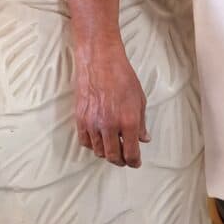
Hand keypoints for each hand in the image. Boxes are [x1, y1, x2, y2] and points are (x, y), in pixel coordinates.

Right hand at [73, 43, 149, 166]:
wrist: (99, 61)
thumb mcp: (139, 99)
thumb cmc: (122, 77)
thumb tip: (143, 139)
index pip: (131, 153)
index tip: (135, 163)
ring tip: (112, 148)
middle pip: (113, 156)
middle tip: (124, 160)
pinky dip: (92, 145)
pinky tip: (99, 140)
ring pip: (98, 151)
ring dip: (106, 153)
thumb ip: (141, 123)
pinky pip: (85, 141)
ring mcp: (92, 123)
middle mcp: (109, 126)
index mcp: (128, 121)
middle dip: (121, 161)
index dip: (134, 161)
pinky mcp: (80, 118)